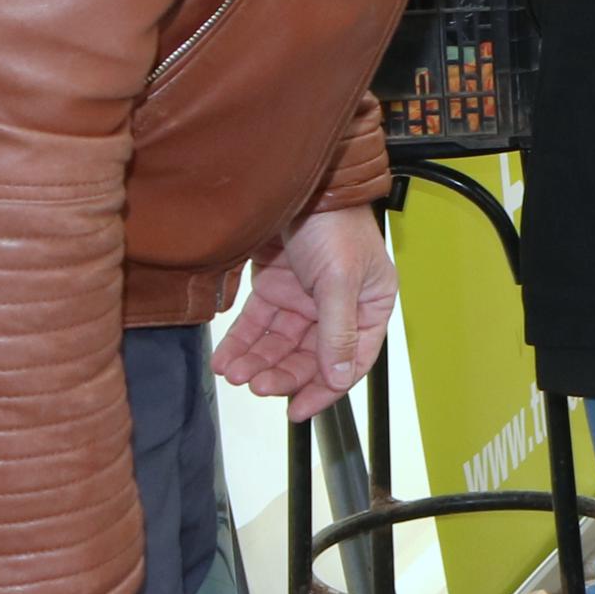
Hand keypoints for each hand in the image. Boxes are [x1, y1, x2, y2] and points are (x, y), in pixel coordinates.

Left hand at [215, 208, 397, 420]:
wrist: (296, 183)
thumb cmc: (334, 223)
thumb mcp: (340, 279)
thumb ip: (337, 330)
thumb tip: (338, 377)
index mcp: (368, 306)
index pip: (350, 360)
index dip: (324, 388)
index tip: (298, 410)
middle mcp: (337, 308)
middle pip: (309, 357)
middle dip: (282, 374)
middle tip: (257, 385)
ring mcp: (304, 300)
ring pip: (279, 345)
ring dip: (257, 362)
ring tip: (235, 373)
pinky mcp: (274, 290)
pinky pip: (256, 326)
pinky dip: (241, 344)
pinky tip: (225, 359)